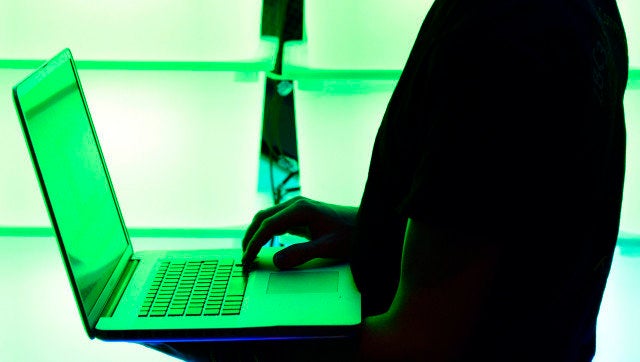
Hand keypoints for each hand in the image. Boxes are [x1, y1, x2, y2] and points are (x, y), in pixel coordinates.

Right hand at [241, 196, 357, 268]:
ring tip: (249, 254)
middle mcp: (296, 205)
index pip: (268, 225)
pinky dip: (267, 234)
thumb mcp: (328, 248)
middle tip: (244, 258)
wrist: (368, 225)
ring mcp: (298, 208)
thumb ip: (302, 254)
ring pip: (268, 218)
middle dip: (250, 237)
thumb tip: (276, 261)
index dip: (254, 243)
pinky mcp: (301, 215)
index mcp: (301, 209)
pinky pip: (277, 222)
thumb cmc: (352, 235)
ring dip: (256, 234)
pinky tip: (264, 246)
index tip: (247, 260)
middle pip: (262, 218)